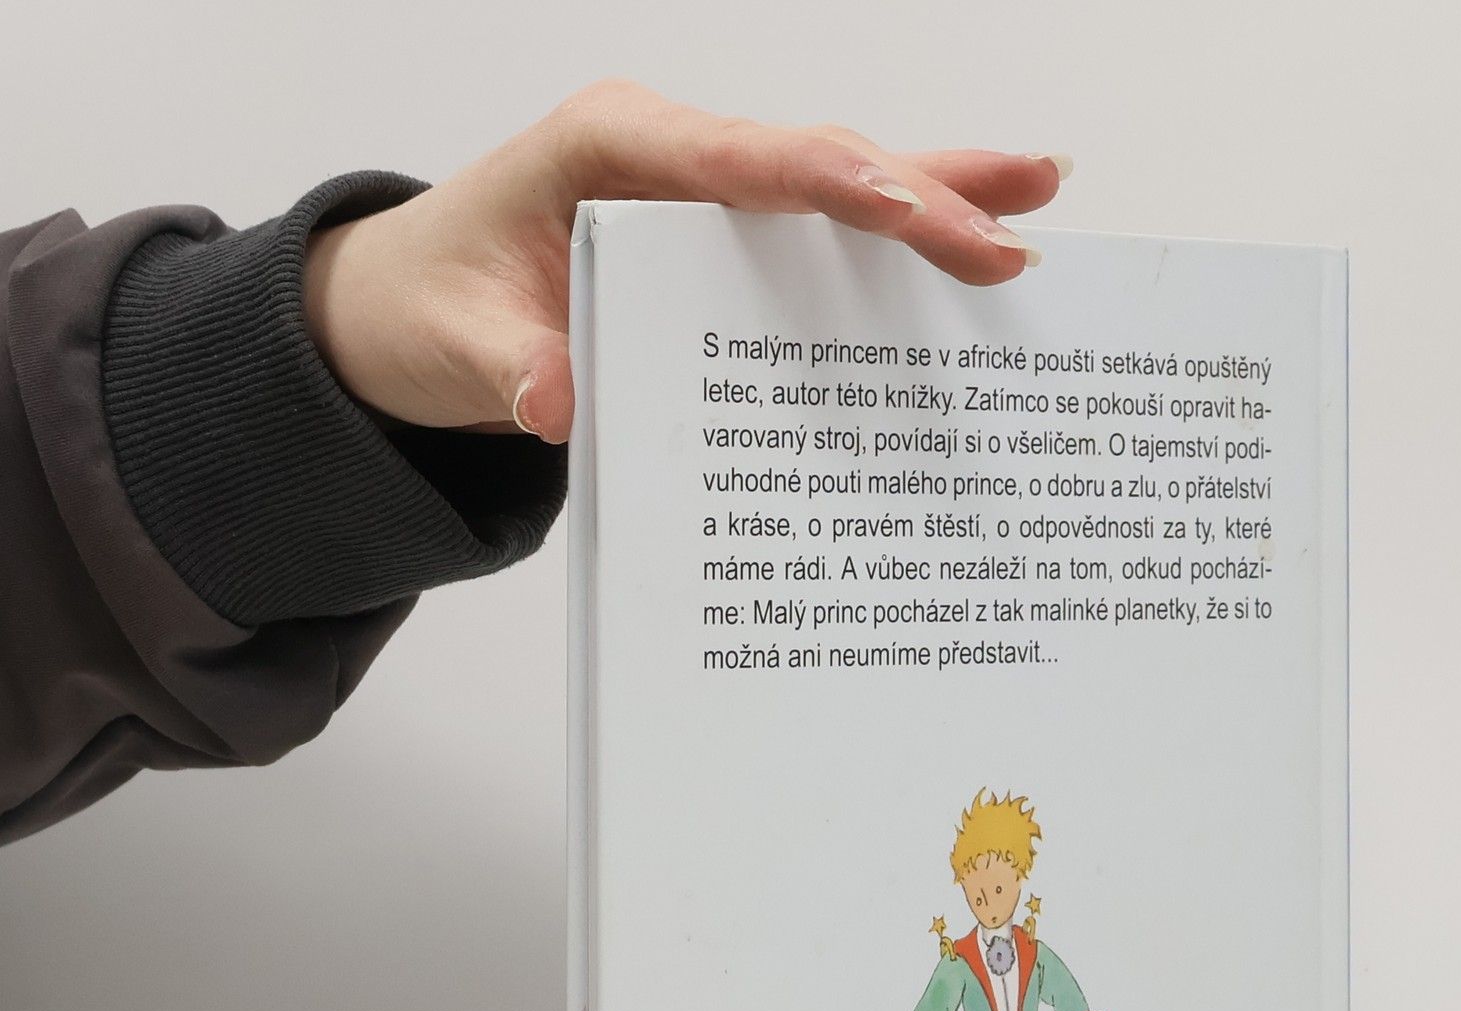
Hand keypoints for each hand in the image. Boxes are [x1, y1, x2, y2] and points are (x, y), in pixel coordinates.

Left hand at [303, 80, 1066, 442]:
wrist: (412, 312)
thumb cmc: (434, 303)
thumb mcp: (454, 343)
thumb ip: (504, 367)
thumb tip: (557, 400)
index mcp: (608, 150)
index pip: (736, 158)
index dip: (825, 180)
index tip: (901, 206)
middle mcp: (674, 158)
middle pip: (816, 166)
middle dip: (918, 197)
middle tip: (1009, 240)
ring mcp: (708, 197)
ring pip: (841, 186)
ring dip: (941, 193)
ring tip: (1039, 195)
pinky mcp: (725, 243)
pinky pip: (823, 237)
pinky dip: (899, 240)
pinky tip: (977, 237)